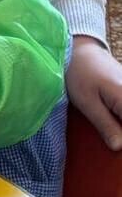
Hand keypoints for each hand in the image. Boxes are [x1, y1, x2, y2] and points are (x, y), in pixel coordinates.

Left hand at [67, 36, 121, 150]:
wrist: (80, 49)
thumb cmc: (79, 74)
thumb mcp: (87, 102)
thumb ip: (105, 125)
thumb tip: (119, 147)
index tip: (116, 144)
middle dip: (120, 130)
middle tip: (112, 137)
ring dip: (119, 123)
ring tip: (112, 129)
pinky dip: (120, 116)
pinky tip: (114, 122)